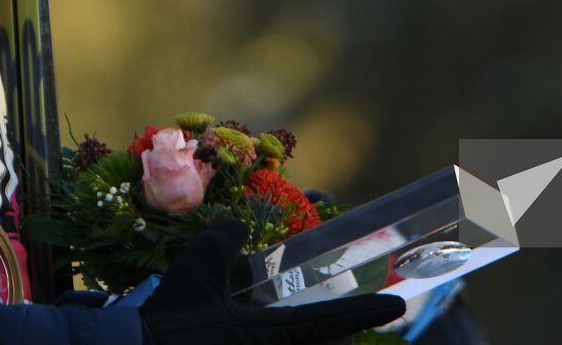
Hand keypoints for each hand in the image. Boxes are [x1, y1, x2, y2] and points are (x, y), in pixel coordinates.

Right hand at [140, 221, 405, 344]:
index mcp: (271, 336)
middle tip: (340, 322)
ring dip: (312, 344)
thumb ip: (221, 243)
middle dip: (337, 338)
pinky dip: (283, 344)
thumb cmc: (166, 321)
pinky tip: (258, 334)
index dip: (367, 312)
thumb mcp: (195, 271)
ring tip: (314, 331)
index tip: (394, 304)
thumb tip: (235, 228)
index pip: (332, 322)